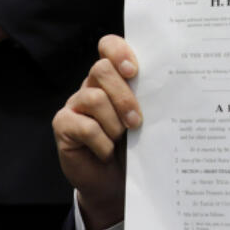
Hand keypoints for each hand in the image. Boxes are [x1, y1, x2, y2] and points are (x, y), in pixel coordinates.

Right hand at [52, 34, 140, 229]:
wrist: (115, 183)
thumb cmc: (133, 147)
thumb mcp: (144, 119)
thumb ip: (147, 99)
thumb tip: (167, 87)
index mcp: (113, 78)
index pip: (109, 47)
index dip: (118, 51)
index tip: (134, 71)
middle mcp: (91, 85)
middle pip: (102, 69)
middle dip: (123, 96)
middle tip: (136, 121)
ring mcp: (74, 104)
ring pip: (94, 97)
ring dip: (113, 122)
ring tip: (122, 138)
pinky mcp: (63, 125)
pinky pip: (83, 125)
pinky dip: (101, 142)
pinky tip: (106, 152)